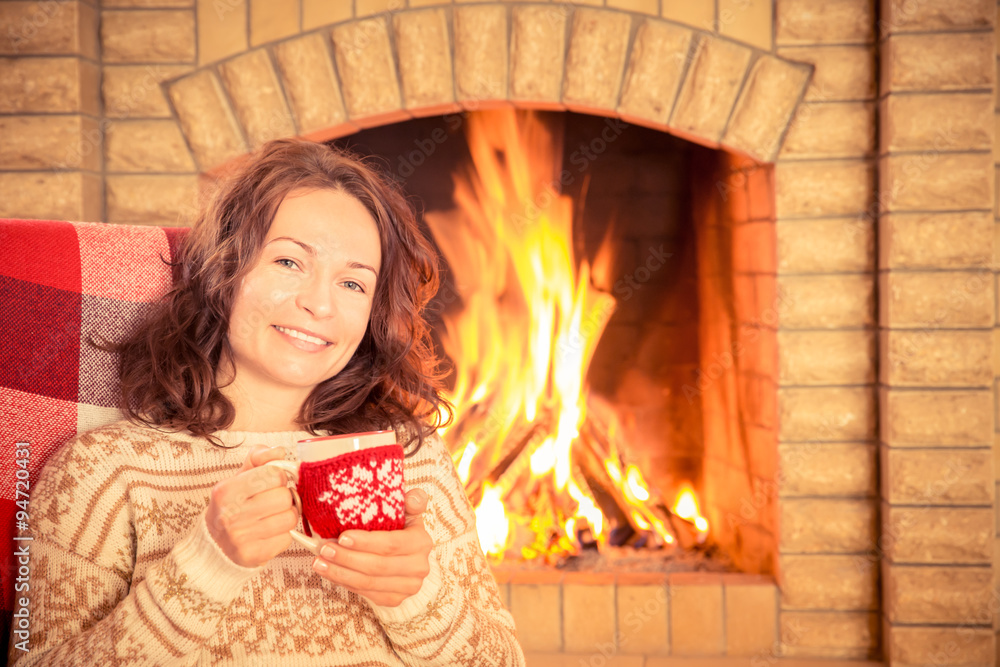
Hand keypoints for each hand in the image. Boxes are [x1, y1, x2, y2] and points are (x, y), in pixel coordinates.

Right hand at [205, 445, 297, 567]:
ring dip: (287, 516)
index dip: (278, 477)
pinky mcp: (253, 555)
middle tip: (274, 501)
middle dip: (284, 497)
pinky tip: (269, 532)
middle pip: (284, 497)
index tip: (272, 483)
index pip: (274, 474)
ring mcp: (242, 537)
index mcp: (226, 490)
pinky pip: (287, 539)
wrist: (214, 546)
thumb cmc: (232, 506)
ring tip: (274, 515)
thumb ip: (259, 458)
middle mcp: (231, 514)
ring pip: (290, 518)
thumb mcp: (238, 478)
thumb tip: (279, 451)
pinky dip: (283, 535)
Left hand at [311, 488, 432, 606]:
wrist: (409, 556)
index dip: (365, 542)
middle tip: (323, 549)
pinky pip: (365, 593)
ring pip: (368, 582)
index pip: (391, 544)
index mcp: (421, 542)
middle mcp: (419, 568)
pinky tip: (329, 572)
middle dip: (346, 558)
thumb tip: (412, 498)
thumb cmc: (402, 529)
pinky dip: (344, 582)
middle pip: (377, 566)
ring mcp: (407, 587)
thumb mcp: (408, 512)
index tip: (342, 537)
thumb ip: (412, 501)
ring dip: (340, 573)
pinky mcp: (394, 600)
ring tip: (319, 562)